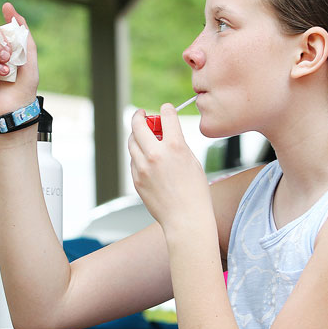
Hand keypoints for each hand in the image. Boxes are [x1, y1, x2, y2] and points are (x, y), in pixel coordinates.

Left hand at [128, 103, 211, 233]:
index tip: (165, 109)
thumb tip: (167, 134)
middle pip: (138, 125)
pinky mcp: (136, 179)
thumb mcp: (192, 162)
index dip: (166, 109)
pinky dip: (138, 155)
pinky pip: (133, 160)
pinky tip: (146, 158)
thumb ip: (178, 145)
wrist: (186, 218)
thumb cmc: (195, 193)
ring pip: (131, 142)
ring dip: (136, 136)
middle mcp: (156, 154)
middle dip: (139, 116)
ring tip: (142, 137)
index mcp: (175, 147)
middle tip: (141, 115)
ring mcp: (143, 167)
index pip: (166, 115)